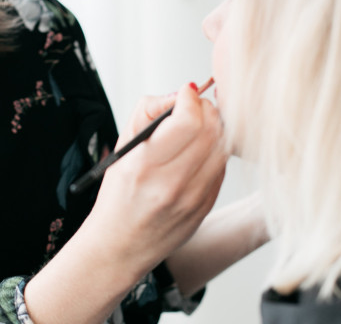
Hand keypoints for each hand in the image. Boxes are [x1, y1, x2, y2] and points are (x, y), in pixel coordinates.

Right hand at [21, 83, 226, 323]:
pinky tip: (198, 153)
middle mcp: (172, 184)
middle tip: (193, 107)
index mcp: (145, 166)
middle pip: (212, 130)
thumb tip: (177, 94)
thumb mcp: (121, 147)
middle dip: (205, 108)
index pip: (187, 120)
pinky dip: (214, 152)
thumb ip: (147, 112)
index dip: (190, 98)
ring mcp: (193, 199)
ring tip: (197, 127)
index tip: (185, 94)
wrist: (120, 246)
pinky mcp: (206, 207)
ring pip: (222, 147)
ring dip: (214, 128)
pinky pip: (222, 167)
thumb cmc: (118, 196)